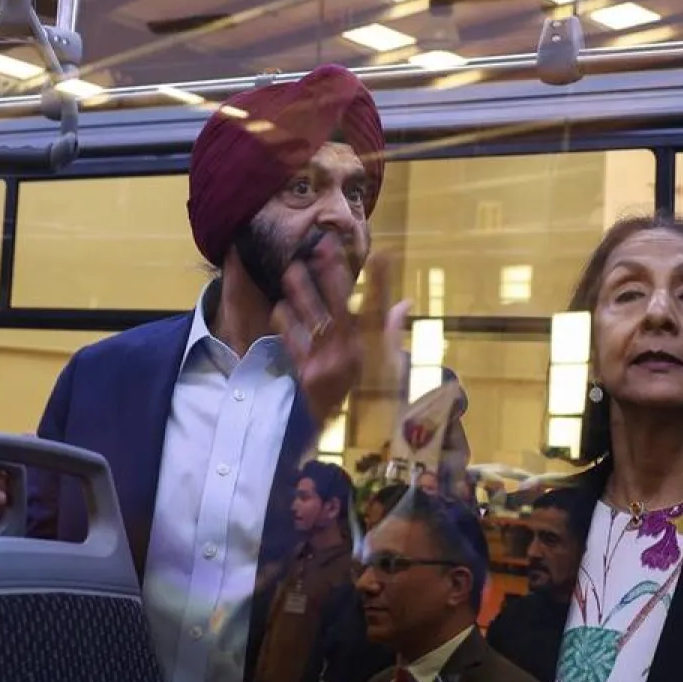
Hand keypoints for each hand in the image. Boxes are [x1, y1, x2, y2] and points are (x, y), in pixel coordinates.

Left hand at [272, 236, 409, 426]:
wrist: (346, 436)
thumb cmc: (373, 397)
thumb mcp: (388, 367)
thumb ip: (390, 333)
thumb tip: (403, 303)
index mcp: (374, 351)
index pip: (378, 310)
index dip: (380, 283)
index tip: (381, 255)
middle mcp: (351, 355)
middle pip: (341, 309)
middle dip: (333, 276)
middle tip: (324, 245)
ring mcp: (327, 365)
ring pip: (313, 323)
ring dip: (302, 295)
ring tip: (291, 269)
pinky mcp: (306, 376)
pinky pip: (294, 347)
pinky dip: (286, 328)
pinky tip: (279, 308)